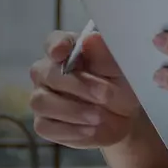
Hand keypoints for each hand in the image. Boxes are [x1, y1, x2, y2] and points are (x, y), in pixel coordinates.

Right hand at [29, 30, 143, 147]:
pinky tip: (90, 129)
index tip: (62, 52)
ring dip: (73, 110)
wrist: (125, 117)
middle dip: (76, 85)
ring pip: (41, 101)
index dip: (56, 45)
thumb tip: (91, 38)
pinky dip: (70, 129)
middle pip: (45, 73)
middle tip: (105, 95)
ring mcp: (43, 97)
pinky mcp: (44, 123)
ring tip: (99, 116)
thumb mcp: (121, 70)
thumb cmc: (121, 85)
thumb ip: (105, 54)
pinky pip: (45, 126)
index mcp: (69, 50)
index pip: (54, 41)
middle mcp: (49, 72)